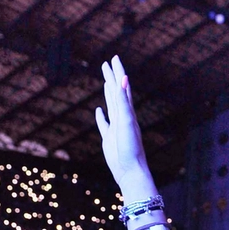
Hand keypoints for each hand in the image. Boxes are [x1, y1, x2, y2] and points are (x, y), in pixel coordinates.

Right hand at [94, 56, 151, 189]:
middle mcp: (123, 117)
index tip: (114, 58)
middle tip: (107, 63)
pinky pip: (104, 124)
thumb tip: (124, 79)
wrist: (130, 171)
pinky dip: (101, 116)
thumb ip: (124, 101)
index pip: (123, 86)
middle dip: (112, 77)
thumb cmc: (130, 148)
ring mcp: (116, 127)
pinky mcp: (109, 139)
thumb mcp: (126, 121)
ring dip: (108, 93)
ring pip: (111, 105)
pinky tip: (99, 111)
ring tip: (105, 82)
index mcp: (128, 111)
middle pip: (116, 92)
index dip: (118, 72)